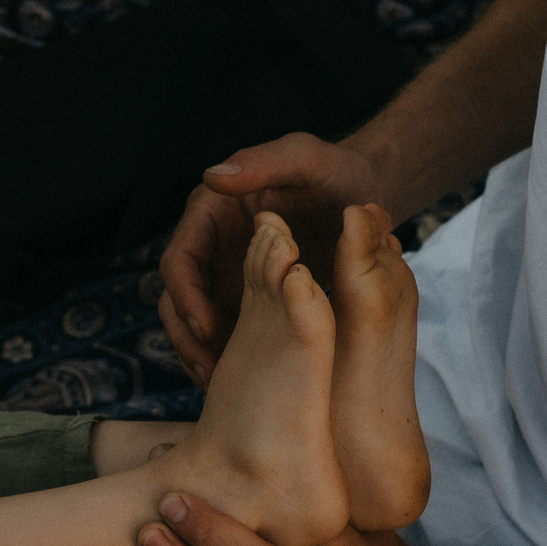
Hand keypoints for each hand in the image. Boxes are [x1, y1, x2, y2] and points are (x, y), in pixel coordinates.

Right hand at [156, 134, 386, 383]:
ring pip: (195, 322)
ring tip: (220, 386)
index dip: (187, 295)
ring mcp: (227, 277)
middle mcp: (212, 246)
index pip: (181, 258)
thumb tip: (211, 176)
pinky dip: (228, 360)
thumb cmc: (339, 175)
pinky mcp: (248, 302)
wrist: (369, 202)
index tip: (207, 328)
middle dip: (186, 337)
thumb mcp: (307, 159)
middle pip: (177, 297)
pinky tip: (244, 386)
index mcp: (213, 213)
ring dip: (200, 354)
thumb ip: (264, 162)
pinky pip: (226, 336)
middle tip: (208, 372)